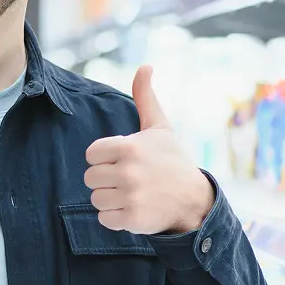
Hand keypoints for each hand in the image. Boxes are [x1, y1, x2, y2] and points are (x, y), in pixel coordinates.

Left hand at [84, 65, 214, 234]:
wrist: (194, 199)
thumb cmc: (172, 160)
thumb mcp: (159, 127)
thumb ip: (145, 97)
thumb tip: (145, 66)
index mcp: (129, 146)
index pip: (91, 154)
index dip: (103, 159)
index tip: (122, 161)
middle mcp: (129, 171)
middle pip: (90, 178)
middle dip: (106, 180)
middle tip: (129, 180)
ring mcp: (131, 196)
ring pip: (96, 199)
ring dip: (110, 200)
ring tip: (132, 194)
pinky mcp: (132, 218)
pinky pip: (104, 219)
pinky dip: (115, 217)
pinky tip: (133, 209)